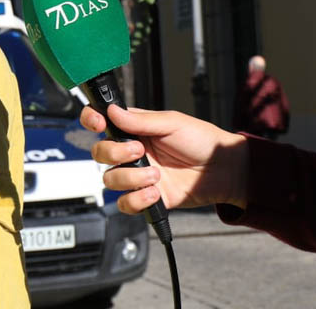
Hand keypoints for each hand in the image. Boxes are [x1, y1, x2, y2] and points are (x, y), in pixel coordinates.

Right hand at [80, 105, 248, 213]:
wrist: (224, 170)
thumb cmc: (201, 140)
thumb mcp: (172, 123)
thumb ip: (140, 120)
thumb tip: (112, 111)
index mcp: (134, 129)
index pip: (102, 122)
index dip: (91, 120)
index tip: (98, 124)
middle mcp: (131, 152)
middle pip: (99, 153)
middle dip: (114, 153)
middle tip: (140, 151)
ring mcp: (138, 176)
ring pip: (110, 179)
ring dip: (131, 178)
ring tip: (156, 175)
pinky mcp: (147, 197)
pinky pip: (125, 203)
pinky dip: (137, 200)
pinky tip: (155, 193)